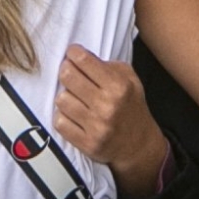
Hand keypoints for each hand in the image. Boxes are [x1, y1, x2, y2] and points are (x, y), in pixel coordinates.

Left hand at [54, 45, 167, 197]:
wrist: (139, 145)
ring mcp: (96, 127)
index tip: (72, 54)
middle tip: (70, 73)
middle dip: (66, 71)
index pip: (83, 59)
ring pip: (61, 99)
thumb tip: (77, 55)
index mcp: (119, 86)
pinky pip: (59, 122)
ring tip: (74, 98)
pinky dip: (63, 117)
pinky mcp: (87, 143)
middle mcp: (107, 106)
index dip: (73, 53)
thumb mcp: (129, 78)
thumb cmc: (130, 105)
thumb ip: (106, 64)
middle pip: (67, 76)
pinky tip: (73, 115)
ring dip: (65, 97)